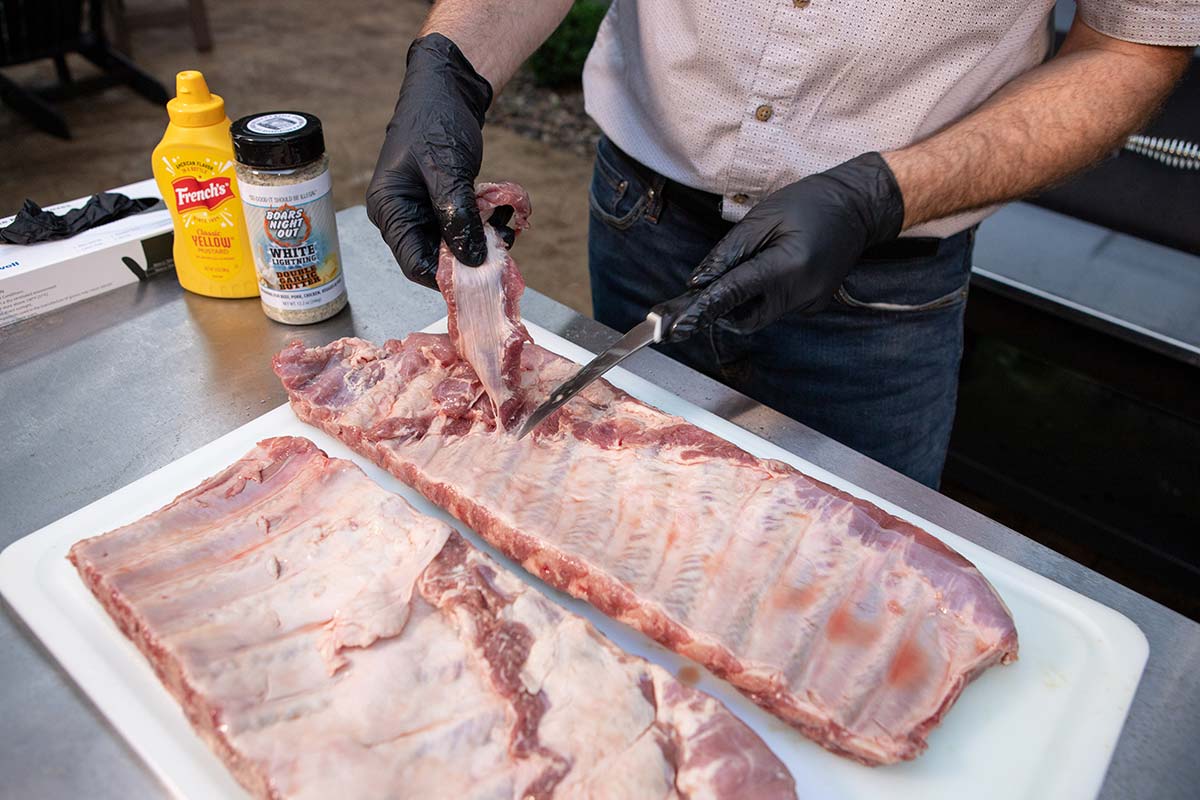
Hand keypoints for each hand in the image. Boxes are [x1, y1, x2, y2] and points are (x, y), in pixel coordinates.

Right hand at [366, 33, 492, 287]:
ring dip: (485, 237)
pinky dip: (487, 222)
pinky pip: (467, 227)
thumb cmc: (436, 121)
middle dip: (472, 254)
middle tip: (503, 243)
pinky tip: (503, 207)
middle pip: (438, 258)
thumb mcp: (446, 168)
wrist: (447, 88)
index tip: (481, 273)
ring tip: (506, 220)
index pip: (414, 263)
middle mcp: (403, 216)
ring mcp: (424, 212)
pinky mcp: (444, 205)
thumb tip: (470, 260)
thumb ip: (456, 215)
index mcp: (390, 209)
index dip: (447, 275)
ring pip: (457, 244)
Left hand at [667, 153, 904, 339]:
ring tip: (749, 266)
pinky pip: (778, 308)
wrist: (859, 207)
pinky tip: (774, 267)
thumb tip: (700, 281)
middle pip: (747, 319)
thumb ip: (730, 251)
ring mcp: (812, 303)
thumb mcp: (765, 217)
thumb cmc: (811, 204)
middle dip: (724, 311)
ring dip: (745, 301)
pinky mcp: (814, 305)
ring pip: (761, 315)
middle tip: (701, 298)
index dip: (704, 307)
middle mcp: (802, 293)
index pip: (735, 293)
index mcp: (789, 267)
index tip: (679, 322)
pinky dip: (765, 295)